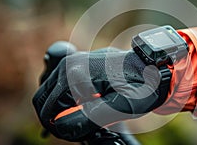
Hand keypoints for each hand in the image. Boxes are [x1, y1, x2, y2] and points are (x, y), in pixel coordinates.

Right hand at [32, 48, 168, 141]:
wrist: (153, 67)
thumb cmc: (141, 87)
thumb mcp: (119, 108)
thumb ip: (88, 119)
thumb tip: (60, 127)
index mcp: (76, 74)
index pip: (49, 110)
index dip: (57, 128)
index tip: (75, 134)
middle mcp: (70, 64)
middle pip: (42, 99)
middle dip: (53, 118)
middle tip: (74, 129)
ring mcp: (74, 60)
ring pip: (49, 91)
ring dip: (57, 108)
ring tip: (79, 119)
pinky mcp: (79, 62)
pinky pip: (59, 84)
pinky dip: (63, 98)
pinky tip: (82, 105)